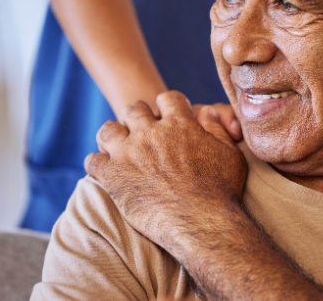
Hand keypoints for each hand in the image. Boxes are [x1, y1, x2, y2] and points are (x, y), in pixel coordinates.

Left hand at [84, 91, 247, 253]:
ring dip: (112, 136)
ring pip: (108, 129)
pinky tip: (104, 172)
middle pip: (134, 109)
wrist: (201, 224)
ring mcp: (129, 153)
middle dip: (137, 117)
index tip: (167, 117)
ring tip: (117, 148)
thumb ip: (217, 129)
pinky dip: (97, 164)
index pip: (168, 98)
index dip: (168, 106)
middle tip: (140, 133)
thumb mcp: (230, 154)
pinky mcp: (113, 176)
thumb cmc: (221, 192)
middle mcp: (151, 133)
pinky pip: (93, 161)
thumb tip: (207, 113)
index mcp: (180, 124)